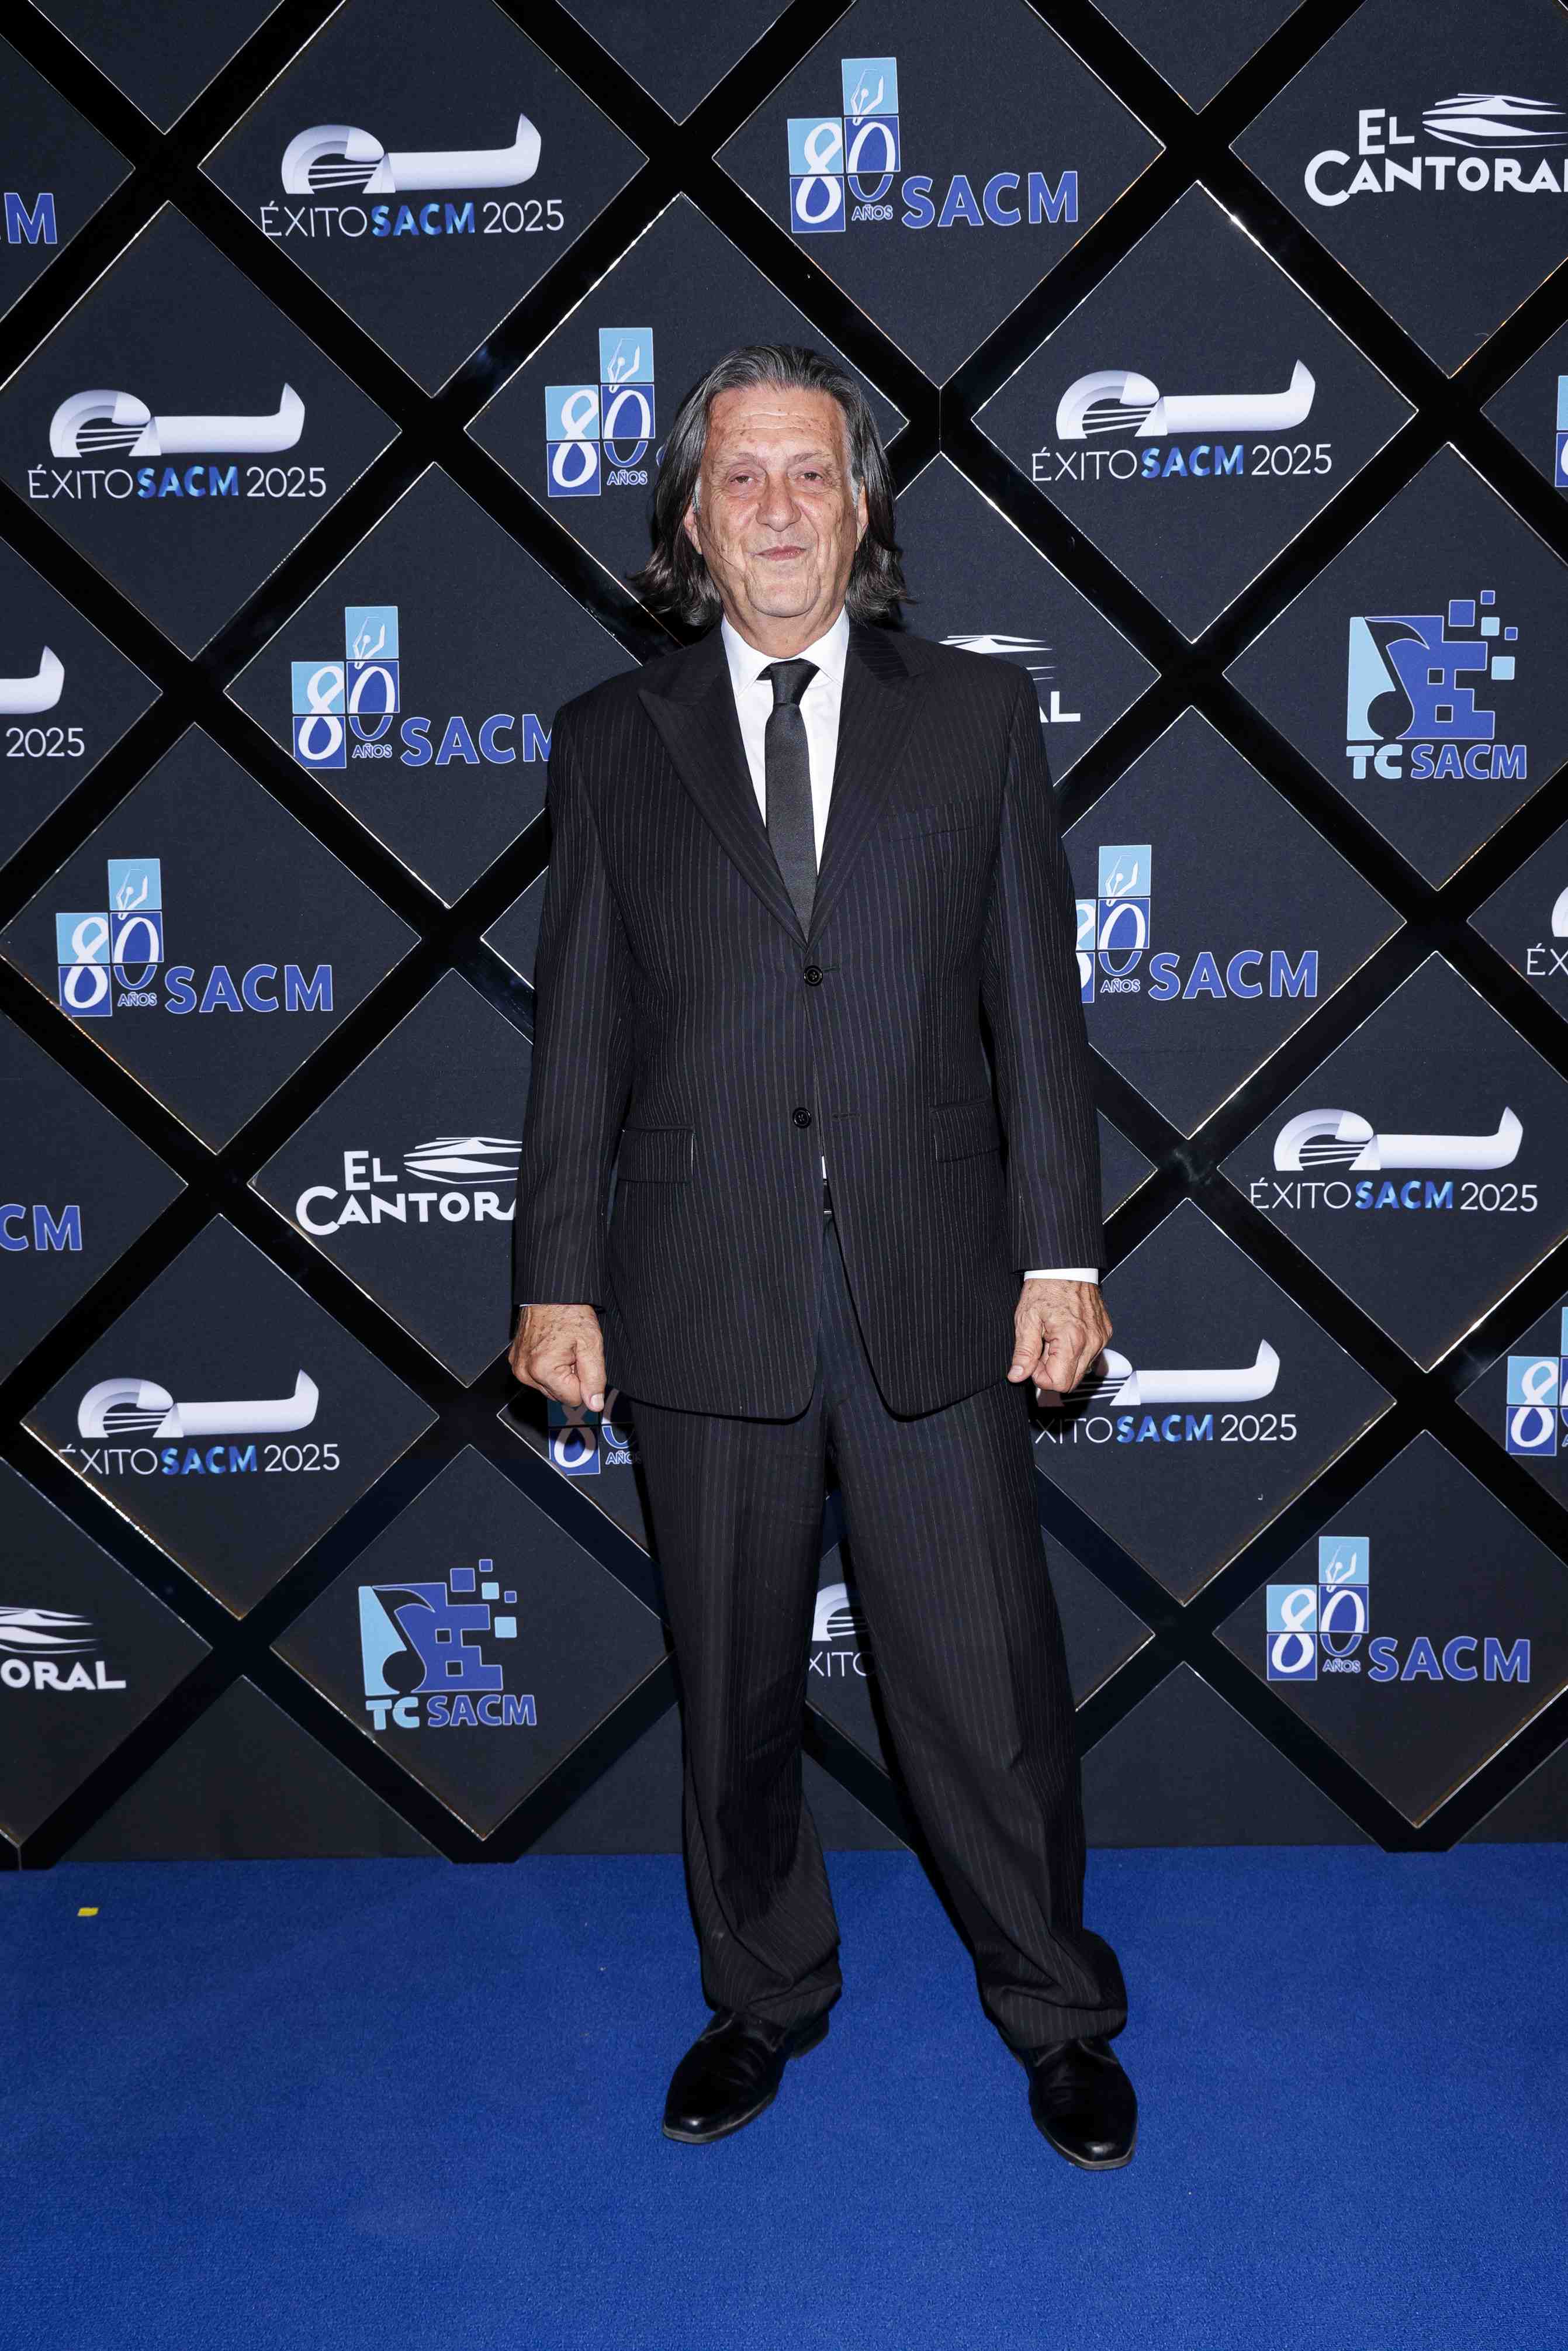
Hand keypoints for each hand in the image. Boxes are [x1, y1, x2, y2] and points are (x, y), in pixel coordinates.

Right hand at [508, 1303, 606, 1411]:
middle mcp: (526, 1372)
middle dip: (570, 1378)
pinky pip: (537, 1376)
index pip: (573, 1399)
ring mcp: (518, 1367)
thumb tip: (595, 1404)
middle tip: (572, 1353)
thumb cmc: (569, 1313)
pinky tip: (552, 1349)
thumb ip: (594, 1378)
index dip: (583, 1381)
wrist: (550, 1294)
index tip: (580, 1360)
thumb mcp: (591, 1345)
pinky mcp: (516, 1361)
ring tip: (562, 1349)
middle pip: (559, 1395)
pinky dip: (547, 1367)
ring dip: (559, 1373)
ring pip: (548, 1387)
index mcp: (543, 1370)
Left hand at [1007, 1277, 1111, 1404]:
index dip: (1040, 1377)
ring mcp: (1101, 1338)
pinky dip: (1075, 1351)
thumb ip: (1023, 1352)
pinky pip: (1089, 1355)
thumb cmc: (1046, 1287)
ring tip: (1051, 1339)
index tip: (1033, 1361)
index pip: (1059, 1383)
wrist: (1066, 1266)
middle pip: (1071, 1382)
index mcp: (1072, 1340)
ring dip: (1063, 1361)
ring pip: (1081, 1370)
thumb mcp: (1026, 1320)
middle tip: (1040, 1350)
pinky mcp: (1105, 1333)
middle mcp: (1092, 1341)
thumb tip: (1017, 1375)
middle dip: (1052, 1371)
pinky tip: (1064, 1334)